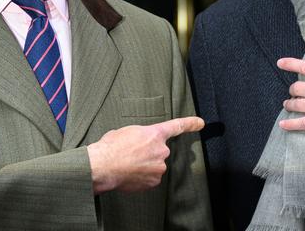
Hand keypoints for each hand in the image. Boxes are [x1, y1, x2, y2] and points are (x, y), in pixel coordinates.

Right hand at [87, 116, 203, 193]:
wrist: (103, 166)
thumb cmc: (111, 147)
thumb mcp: (127, 131)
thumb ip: (139, 135)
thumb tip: (137, 142)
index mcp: (155, 133)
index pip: (177, 126)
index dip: (190, 124)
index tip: (200, 123)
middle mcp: (161, 150)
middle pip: (159, 151)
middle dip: (148, 153)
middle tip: (131, 154)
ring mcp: (159, 167)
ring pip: (154, 165)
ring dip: (144, 165)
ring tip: (127, 164)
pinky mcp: (153, 181)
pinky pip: (150, 178)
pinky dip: (141, 177)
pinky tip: (129, 174)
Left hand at [278, 58, 304, 136]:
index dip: (290, 64)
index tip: (280, 63)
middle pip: (298, 88)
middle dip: (293, 89)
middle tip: (294, 91)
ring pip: (298, 104)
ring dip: (290, 104)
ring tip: (287, 104)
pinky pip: (304, 124)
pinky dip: (291, 125)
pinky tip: (283, 125)